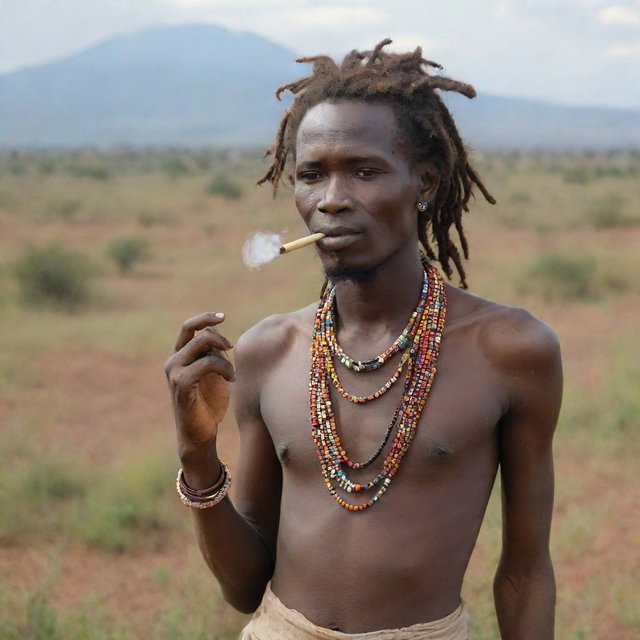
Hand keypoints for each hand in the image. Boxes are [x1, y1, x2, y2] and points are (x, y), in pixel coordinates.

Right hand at [164, 312, 234, 455]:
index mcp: (178, 356)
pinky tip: (230, 380)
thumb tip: (218, 336)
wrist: (200, 434)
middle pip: (199, 333)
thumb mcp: (214, 373)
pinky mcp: (181, 384)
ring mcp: (174, 372)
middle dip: (220, 338)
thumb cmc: (209, 404)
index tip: (223, 317)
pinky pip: (206, 363)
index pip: (189, 327)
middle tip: (232, 350)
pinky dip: (223, 368)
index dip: (206, 318)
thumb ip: (214, 353)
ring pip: (203, 344)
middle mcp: (172, 361)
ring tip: (232, 375)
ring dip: (224, 357)